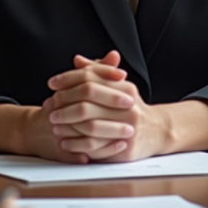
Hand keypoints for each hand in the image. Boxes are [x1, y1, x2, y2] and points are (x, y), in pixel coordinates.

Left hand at [46, 52, 170, 161]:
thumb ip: (97, 73)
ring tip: (55, 125)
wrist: (157, 131)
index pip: (91, 78)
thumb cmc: (132, 107)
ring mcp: (127, 127)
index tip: (52, 83)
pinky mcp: (125, 147)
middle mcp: (127, 105)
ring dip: (68, 125)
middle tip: (50, 106)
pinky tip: (65, 142)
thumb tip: (77, 60)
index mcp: (124, 86)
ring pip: (90, 124)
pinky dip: (77, 145)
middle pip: (88, 100)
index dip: (68, 79)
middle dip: (65, 103)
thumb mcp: (118, 86)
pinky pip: (96, 147)